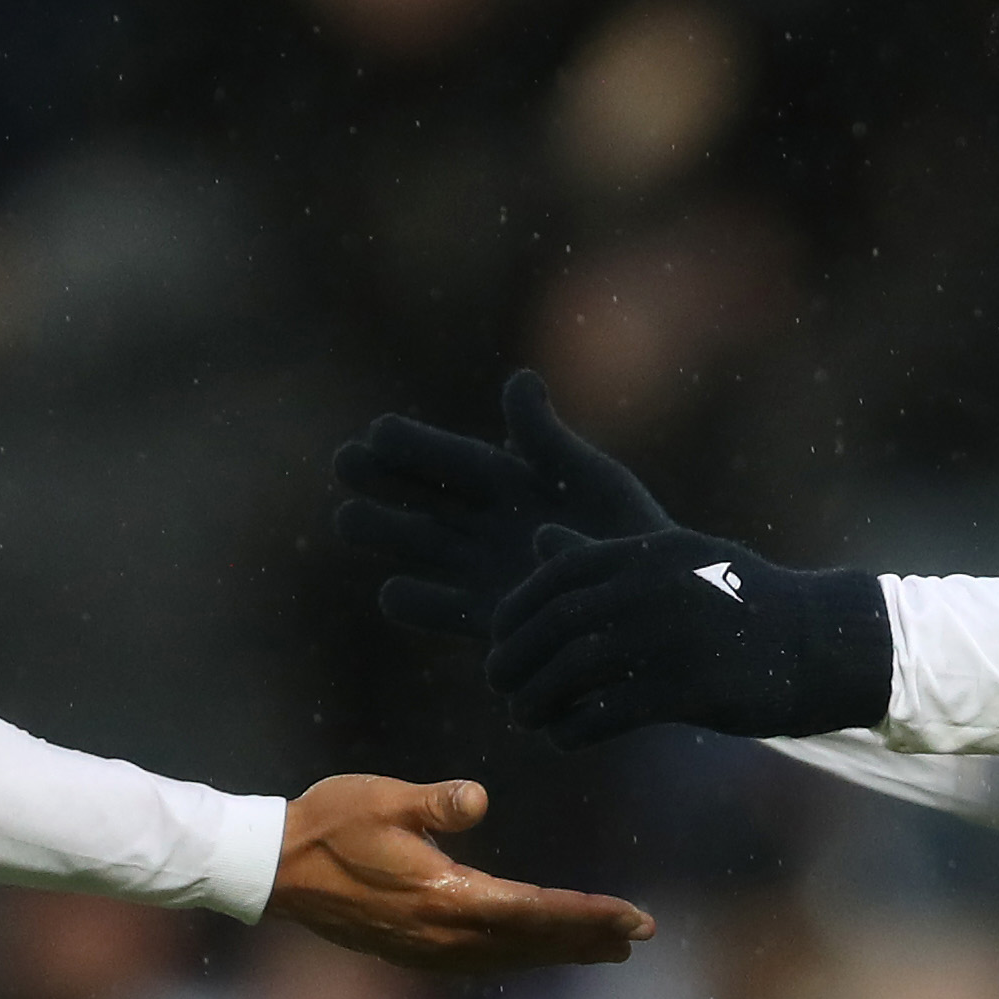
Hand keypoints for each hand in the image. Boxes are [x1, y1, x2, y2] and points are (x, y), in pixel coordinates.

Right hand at [269, 774, 652, 969]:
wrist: (273, 870)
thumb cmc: (329, 824)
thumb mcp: (383, 800)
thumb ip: (434, 804)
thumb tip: (480, 800)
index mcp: (446, 898)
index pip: (536, 912)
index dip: (588, 916)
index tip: (634, 918)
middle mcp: (444, 935)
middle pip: (532, 942)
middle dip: (587, 938)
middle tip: (639, 937)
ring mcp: (427, 949)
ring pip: (509, 956)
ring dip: (557, 951)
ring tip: (602, 948)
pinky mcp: (413, 950)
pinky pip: (482, 961)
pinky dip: (519, 956)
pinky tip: (532, 951)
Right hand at [333, 370, 669, 638]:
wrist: (653, 601)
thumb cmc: (627, 530)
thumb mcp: (590, 477)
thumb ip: (548, 438)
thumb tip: (518, 381)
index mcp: (509, 481)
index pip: (452, 459)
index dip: (416, 444)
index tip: (377, 430)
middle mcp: (485, 523)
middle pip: (423, 498)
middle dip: (383, 481)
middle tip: (344, 463)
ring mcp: (482, 570)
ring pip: (421, 546)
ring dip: (385, 532)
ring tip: (348, 518)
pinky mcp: (490, 618)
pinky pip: (445, 610)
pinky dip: (419, 603)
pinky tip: (392, 591)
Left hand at [486, 523, 894, 745]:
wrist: (814, 642)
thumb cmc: (737, 600)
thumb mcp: (671, 559)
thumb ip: (603, 555)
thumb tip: (538, 538)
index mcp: (644, 552)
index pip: (555, 577)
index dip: (514, 611)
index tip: (497, 637)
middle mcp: (649, 590)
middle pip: (553, 626)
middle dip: (514, 658)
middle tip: (498, 683)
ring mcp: (666, 639)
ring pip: (570, 672)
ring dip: (535, 699)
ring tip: (524, 715)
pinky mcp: (683, 690)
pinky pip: (604, 714)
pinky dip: (571, 730)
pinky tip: (562, 739)